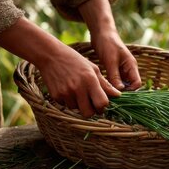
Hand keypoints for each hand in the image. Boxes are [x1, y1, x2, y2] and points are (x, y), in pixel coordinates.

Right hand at [0, 17, 120, 117]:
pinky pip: (66, 105)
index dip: (103, 107)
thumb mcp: (93, 68)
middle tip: (91, 103)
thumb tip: (118, 95)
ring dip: (79, 105)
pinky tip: (67, 89)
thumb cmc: (75, 60)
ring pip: (77, 110)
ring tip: (77, 91)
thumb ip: (105, 84)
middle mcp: (78, 88)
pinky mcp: (56, 96)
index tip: (101, 104)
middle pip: (89, 113)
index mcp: (90, 80)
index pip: (101, 104)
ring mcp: (66, 93)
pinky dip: (69, 101)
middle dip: (92, 111)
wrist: (50, 55)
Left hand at [79, 0, 141, 90]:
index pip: (137, 84)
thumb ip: (115, 76)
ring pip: (122, 85)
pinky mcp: (114, 70)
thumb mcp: (110, 61)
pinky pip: (115, 81)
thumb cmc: (107, 43)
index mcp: (132, 66)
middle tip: (110, 97)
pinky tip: (103, 88)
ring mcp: (122, 70)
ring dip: (116, 90)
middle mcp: (129, 69)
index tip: (118, 94)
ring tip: (106, 94)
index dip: (130, 91)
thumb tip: (120, 91)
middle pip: (130, 86)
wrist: (100, 32)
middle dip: (123, 92)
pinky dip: (111, 85)